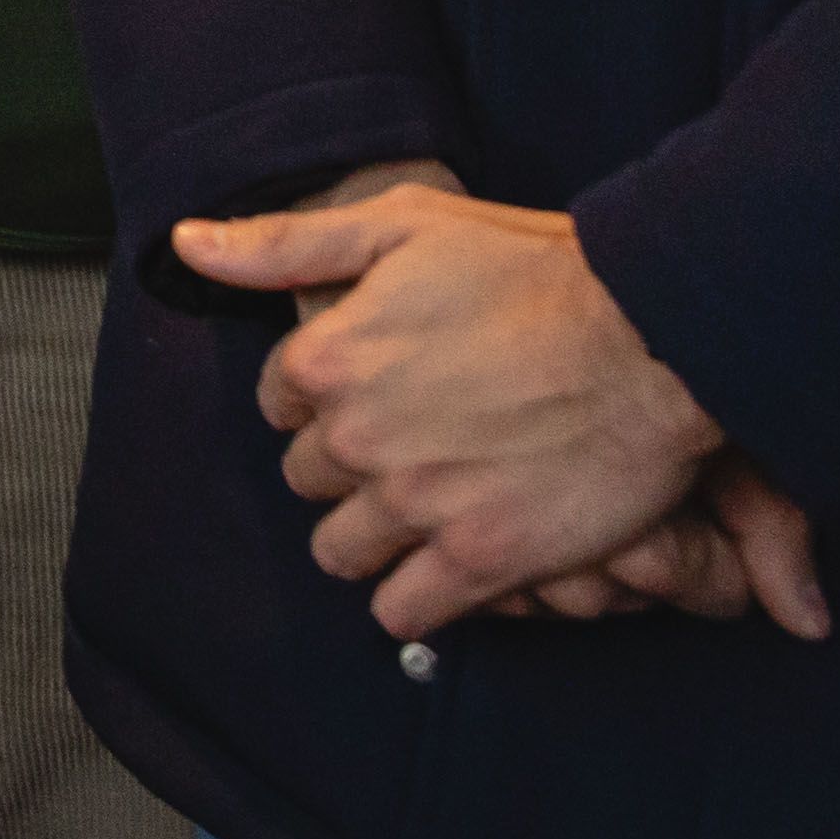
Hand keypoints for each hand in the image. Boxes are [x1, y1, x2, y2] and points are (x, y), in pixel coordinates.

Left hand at [179, 184, 812, 643]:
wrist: (652, 336)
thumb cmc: (534, 271)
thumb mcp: (400, 225)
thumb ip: (283, 244)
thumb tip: (187, 244)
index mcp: (328, 357)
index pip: (281, 403)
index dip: (325, 398)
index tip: (377, 391)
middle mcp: (358, 437)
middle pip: (310, 479)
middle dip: (349, 466)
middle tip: (413, 447)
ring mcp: (416, 504)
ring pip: (341, 553)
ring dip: (372, 540)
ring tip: (424, 512)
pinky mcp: (479, 560)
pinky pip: (404, 614)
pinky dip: (414, 602)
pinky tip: (444, 572)